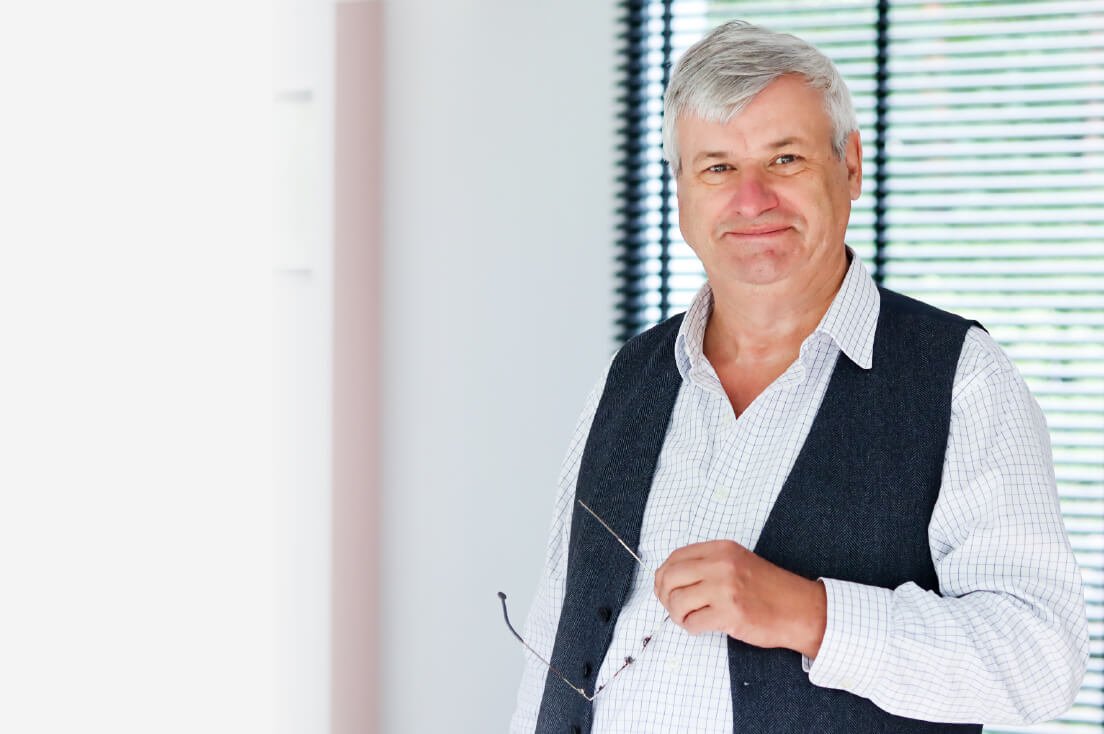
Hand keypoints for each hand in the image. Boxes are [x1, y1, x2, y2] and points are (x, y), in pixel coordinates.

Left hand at [653, 540, 826, 658]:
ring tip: (690, 618)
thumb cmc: (768, 589)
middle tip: (673, 607)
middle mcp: (721, 565)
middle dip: (665, 596)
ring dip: (678, 615)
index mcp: (721, 549)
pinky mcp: (730, 614)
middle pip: (670, 577)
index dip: (664, 575)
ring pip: (677, 601)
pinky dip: (691, 627)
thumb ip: (707, 564)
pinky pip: (692, 623)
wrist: (799, 609)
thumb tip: (670, 578)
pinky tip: (702, 626)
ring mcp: (725, 589)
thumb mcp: (737, 562)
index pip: (675, 557)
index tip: (665, 588)